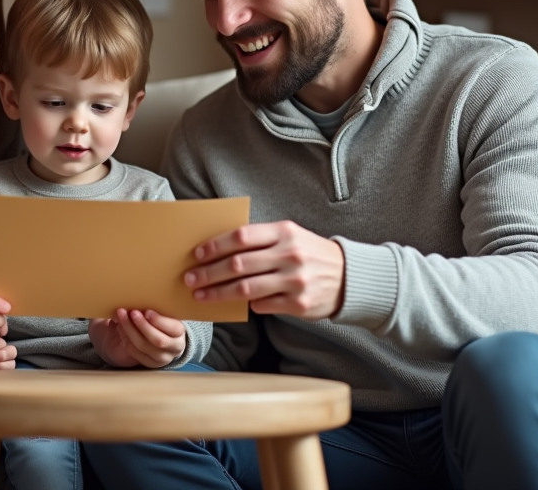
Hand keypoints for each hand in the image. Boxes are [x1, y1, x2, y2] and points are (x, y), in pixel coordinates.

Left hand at [89, 309, 186, 367]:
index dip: (159, 320)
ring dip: (130, 330)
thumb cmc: (160, 319)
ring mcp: (162, 358)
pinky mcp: (150, 363)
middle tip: (131, 312)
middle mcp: (174, 347)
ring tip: (121, 316)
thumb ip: (156, 307)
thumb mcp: (163, 312)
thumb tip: (140, 294)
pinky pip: (135, 353)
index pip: (173, 328)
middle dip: (142, 325)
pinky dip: (126, 339)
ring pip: (144, 346)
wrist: (160, 337)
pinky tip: (120, 328)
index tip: (147, 311)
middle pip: (158, 340)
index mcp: (179, 332)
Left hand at [183, 221, 345, 318]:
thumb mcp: (290, 236)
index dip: (215, 246)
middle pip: (238, 264)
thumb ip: (261, 239)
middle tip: (189, 278)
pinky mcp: (298, 304)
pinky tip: (234, 303)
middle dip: (209, 272)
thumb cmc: (309, 253)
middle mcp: (290, 255)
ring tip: (200, 295)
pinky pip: (262, 305)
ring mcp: (295, 281)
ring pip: (245, 288)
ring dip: (218, 292)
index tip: (197, 254)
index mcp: (285, 232)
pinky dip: (246, 304)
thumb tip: (219, 248)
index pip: (241, 237)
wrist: (348, 277)